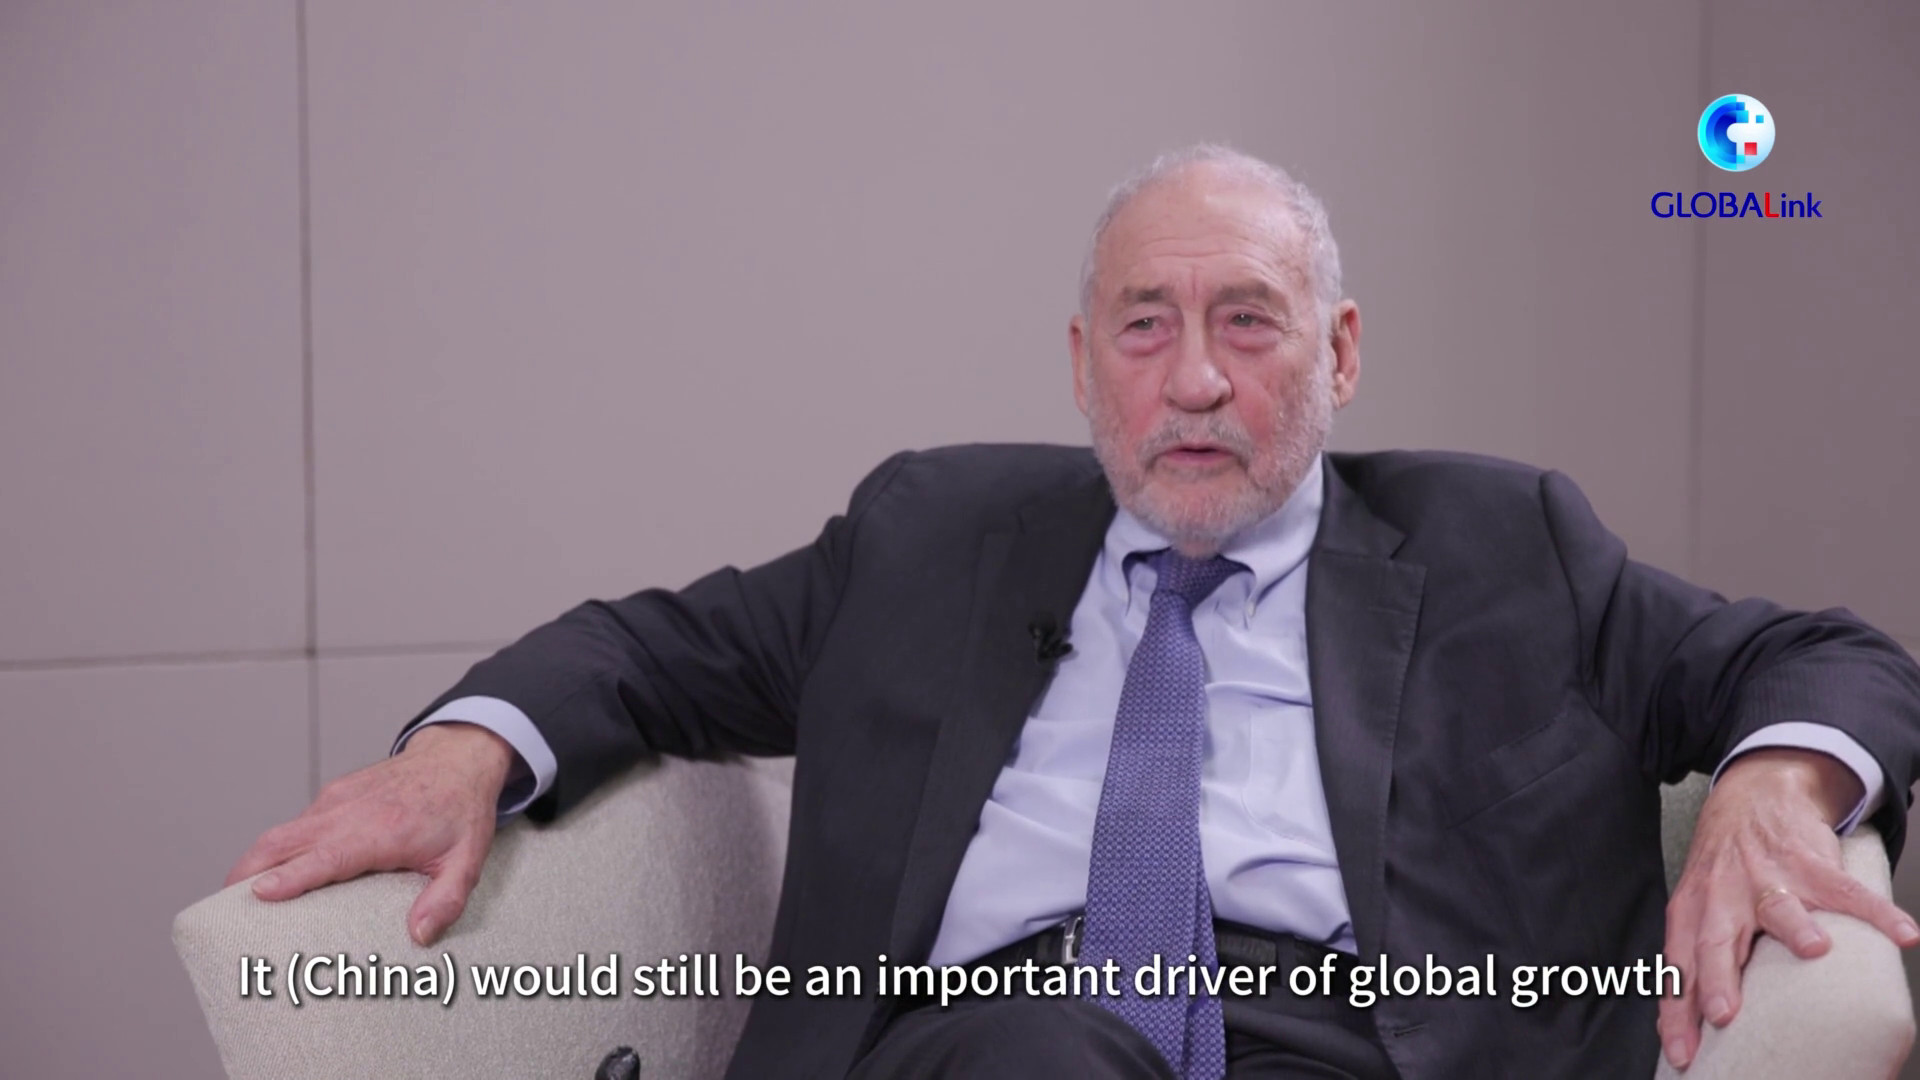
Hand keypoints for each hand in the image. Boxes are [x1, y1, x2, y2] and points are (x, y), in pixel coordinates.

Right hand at [224, 722, 514, 944]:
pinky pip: (295, 825)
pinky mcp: (331, 796)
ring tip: (234, 903)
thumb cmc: (461, 811)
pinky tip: (272, 875)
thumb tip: (419, 935)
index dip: (290, 876)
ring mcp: (335, 801)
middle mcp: (348, 812)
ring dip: (253, 864)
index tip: (259, 894)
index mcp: (379, 831)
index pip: (324, 856)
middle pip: (280, 842)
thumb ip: (446, 899)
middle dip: (245, 876)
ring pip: (279, 833)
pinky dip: (275, 850)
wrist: (457, 758)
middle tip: (221, 916)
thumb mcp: (466, 860)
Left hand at [1658, 748, 1919, 1069]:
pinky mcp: (1811, 864)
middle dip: (1717, 977)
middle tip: (1723, 1013)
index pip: (1678, 968)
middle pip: (1715, 941)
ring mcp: (1767, 878)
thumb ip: (1698, 956)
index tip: (1681, 1050)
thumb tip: (1696, 1022)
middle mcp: (1724, 896)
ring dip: (1795, 929)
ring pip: (1778, 906)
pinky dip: (1875, 911)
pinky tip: (1902, 932)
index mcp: (1693, 912)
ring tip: (1815, 950)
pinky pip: (1846, 889)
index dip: (1676, 1010)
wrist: (1752, 798)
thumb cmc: (1723, 868)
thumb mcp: (1698, 906)